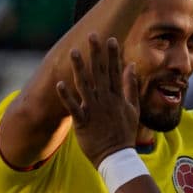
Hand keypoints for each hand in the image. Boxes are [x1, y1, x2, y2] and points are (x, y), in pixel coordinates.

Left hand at [56, 35, 139, 167]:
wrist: (117, 157)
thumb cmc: (124, 133)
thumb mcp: (133, 108)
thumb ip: (131, 87)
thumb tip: (131, 66)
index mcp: (117, 97)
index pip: (115, 71)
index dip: (112, 55)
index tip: (110, 38)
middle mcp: (106, 101)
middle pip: (100, 73)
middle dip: (96, 54)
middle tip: (92, 35)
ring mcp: (94, 111)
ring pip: (85, 86)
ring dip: (80, 68)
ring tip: (74, 52)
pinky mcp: (83, 122)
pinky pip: (73, 108)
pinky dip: (66, 96)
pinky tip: (59, 83)